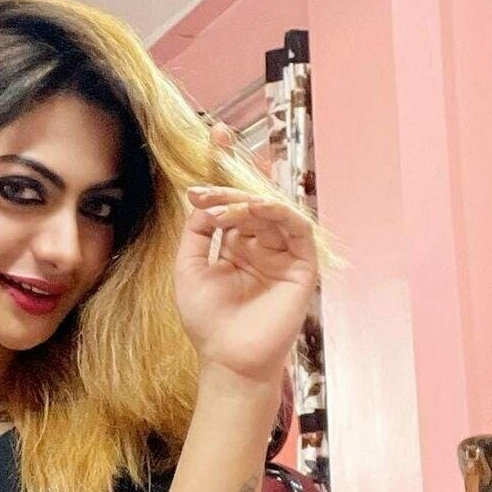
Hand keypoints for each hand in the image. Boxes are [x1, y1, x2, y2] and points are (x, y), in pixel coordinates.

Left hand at [173, 122, 318, 388]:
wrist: (227, 357)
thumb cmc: (207, 320)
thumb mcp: (190, 268)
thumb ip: (196, 232)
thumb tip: (201, 198)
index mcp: (237, 243)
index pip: (234, 198)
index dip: (226, 166)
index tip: (214, 134)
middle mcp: (262, 243)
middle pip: (254, 197)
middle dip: (233, 178)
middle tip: (209, 172)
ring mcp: (283, 252)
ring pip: (272, 208)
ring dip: (245, 201)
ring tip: (220, 208)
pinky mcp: (302, 264)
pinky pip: (295, 226)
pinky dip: (275, 212)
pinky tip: (252, 210)